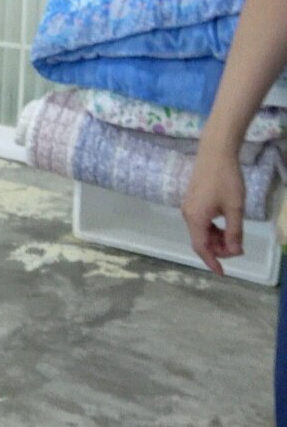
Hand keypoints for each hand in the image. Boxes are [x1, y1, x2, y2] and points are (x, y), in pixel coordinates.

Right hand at [181, 147, 246, 274]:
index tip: (222, 273)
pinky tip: (225, 224)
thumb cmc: (226, 180)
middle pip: (201, 240)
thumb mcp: (235, 207)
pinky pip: (200, 222)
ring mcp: (188, 207)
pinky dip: (213, 228)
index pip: (201, 247)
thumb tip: (234, 251)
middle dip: (219, 248)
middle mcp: (187, 215)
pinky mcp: (192, 200)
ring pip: (201, 231)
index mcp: (196, 219)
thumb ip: (234, 231)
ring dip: (217, 238)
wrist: (214, 153)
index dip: (212, 261)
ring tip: (235, 237)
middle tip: (239, 248)